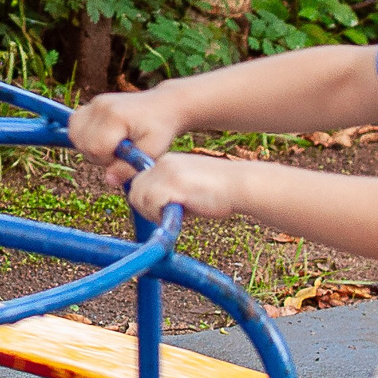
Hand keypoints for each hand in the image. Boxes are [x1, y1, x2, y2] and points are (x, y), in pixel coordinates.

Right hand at [69, 88, 183, 185]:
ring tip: (111, 145)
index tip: (124, 156)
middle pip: (83, 143)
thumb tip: (108, 181)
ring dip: (89, 146)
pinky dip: (83, 136)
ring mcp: (94, 103)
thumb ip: (129, 168)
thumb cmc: (160, 129)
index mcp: (116, 117)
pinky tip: (101, 138)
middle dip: (98, 155)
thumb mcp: (152, 151)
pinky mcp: (92, 104)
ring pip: (75, 135)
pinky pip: (74, 125)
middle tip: (120, 152)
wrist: (164, 105)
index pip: (95, 148)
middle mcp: (100, 106)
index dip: (107, 160)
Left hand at [126, 152, 248, 223]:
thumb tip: (156, 209)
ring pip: (140, 197)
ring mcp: (167, 173)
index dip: (148, 201)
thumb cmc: (221, 191)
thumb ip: (171, 191)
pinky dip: (162, 215)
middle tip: (168, 215)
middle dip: (147, 208)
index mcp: (167, 162)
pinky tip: (182, 214)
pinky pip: (152, 203)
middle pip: (135, 191)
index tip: (162, 211)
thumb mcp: (189, 185)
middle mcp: (164, 164)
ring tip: (178, 214)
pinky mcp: (174, 184)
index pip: (140, 183)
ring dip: (154, 213)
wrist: (242, 184)